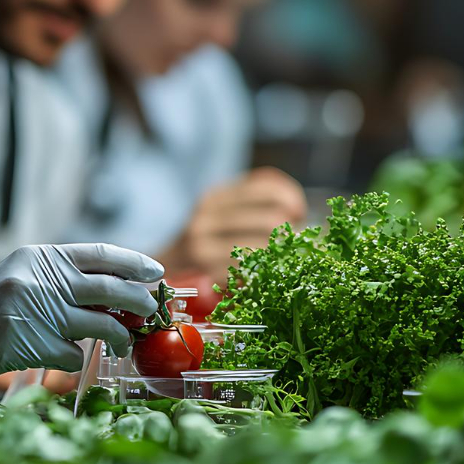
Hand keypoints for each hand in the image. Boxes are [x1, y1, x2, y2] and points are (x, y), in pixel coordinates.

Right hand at [0, 243, 163, 392]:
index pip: (99, 254)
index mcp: (36, 257)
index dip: (133, 263)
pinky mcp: (29, 344)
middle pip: (110, 288)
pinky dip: (75, 360)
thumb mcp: (13, 281)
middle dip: (140, 302)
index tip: (156, 272)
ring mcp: (34, 311)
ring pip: (101, 325)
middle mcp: (38, 278)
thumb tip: (112, 295)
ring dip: (117, 338)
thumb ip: (55, 282)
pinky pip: (74, 355)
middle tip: (150, 314)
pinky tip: (61, 358)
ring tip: (118, 345)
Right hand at [162, 167, 305, 277]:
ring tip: (285, 259)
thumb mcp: (221, 211)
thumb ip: (253, 203)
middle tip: (294, 243)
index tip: (299, 213)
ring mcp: (203, 245)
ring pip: (263, 250)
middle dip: (291, 234)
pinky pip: (249, 273)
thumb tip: (299, 212)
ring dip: (283, 257)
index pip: (265, 188)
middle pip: (270, 221)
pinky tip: (266, 275)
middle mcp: (206, 217)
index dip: (291, 198)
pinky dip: (263, 274)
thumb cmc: (205, 240)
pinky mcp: (205, 272)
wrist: (164, 266)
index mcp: (214, 197)